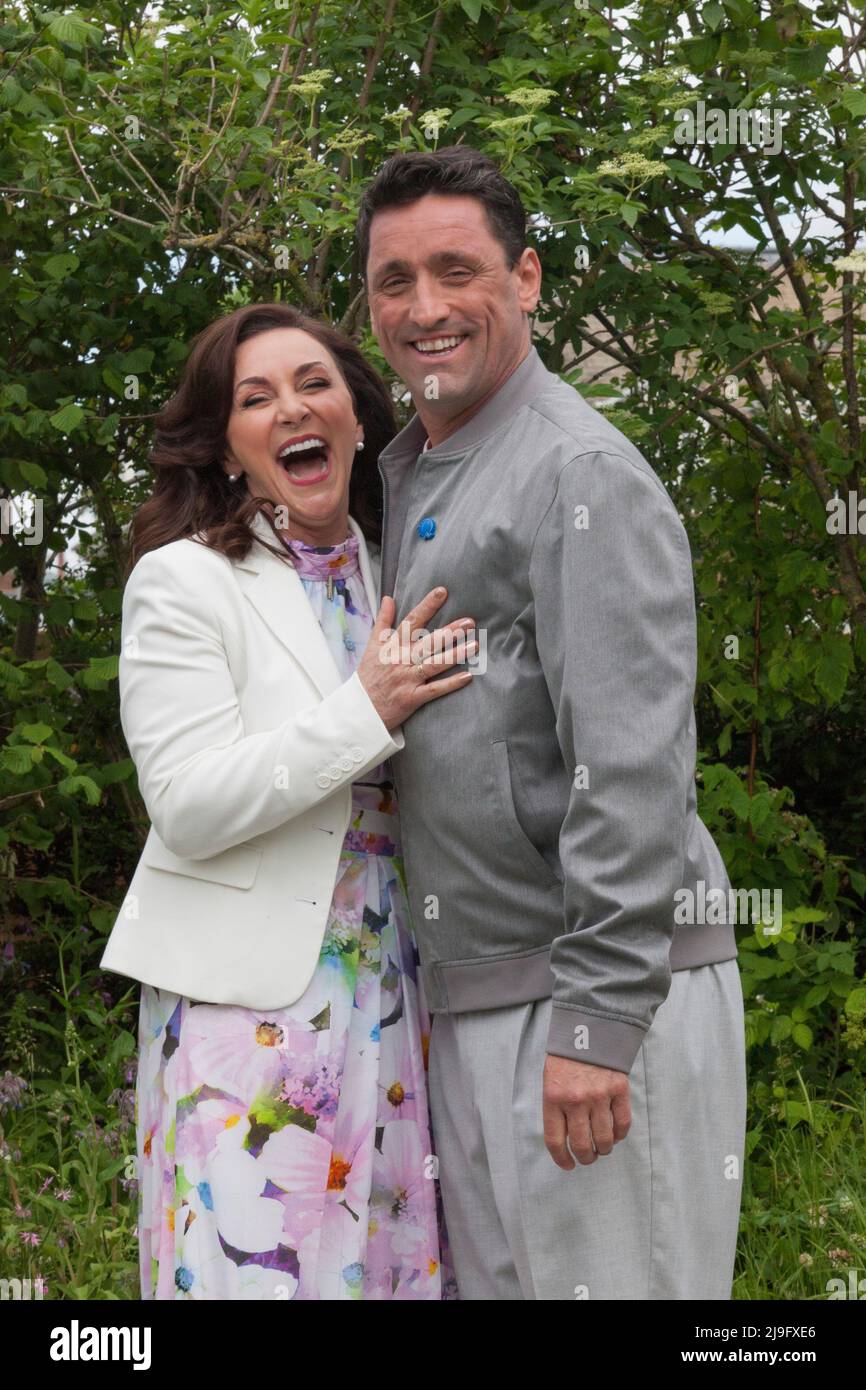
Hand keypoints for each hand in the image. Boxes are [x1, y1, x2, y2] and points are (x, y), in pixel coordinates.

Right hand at [357, 588, 476, 730]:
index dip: (427, 606)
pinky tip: (467, 676)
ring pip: (434, 663)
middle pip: (428, 642)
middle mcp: (401, 660)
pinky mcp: (412, 698)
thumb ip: (382, 621)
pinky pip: (434, 689)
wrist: (359, 709)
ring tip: (474, 645)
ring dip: (455, 655)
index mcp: (392, 646)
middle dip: (450, 631)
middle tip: (469, 622)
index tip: (442, 592)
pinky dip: (450, 684)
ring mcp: (407, 679)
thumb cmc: (368, 676)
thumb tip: (389, 598)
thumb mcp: (371, 646)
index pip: (411, 621)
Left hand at [542, 1055, 630, 1169]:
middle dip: (585, 1158)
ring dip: (604, 1149)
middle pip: (582, 1145)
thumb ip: (556, 1108)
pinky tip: (615, 1135)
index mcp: (553, 1097)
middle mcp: (576, 1100)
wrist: (588, 1029)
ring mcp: (599, 1096)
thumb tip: (565, 1140)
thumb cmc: (566, 1058)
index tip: (568, 1165)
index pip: (556, 1140)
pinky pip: (623, 1124)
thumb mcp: (551, 1081)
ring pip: (604, 1139)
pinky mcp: (619, 1091)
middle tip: (587, 1158)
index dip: (562, 1159)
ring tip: (602, 1148)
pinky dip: (620, 1135)